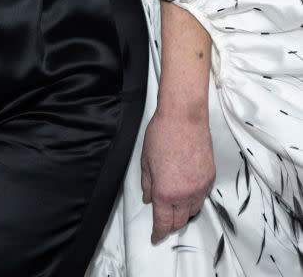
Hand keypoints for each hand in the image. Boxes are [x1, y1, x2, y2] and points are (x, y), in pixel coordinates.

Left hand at [140, 109, 214, 243]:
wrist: (184, 118)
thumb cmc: (162, 134)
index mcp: (165, 192)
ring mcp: (200, 187)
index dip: (158, 233)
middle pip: (179, 221)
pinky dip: (194, 199)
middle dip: (170, 225)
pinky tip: (187, 192)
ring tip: (175, 207)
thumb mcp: (146, 161)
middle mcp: (184, 194)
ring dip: (184, 213)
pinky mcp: (210, 178)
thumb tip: (148, 198)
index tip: (155, 237)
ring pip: (193, 211)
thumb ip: (147, 184)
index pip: (162, 222)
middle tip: (164, 223)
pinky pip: (202, 197)